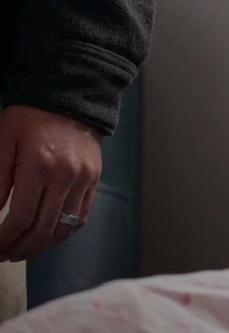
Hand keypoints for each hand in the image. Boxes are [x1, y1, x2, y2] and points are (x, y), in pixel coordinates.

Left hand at [0, 105, 101, 260]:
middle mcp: (65, 176)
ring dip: (42, 246)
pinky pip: (81, 216)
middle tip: (4, 255)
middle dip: (20, 248)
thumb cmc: (30, 120)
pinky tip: (48, 236)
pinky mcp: (94, 179)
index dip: (3, 240)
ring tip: (24, 251)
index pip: (19, 218)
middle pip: (42, 228)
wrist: (69, 99)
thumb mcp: (3, 144)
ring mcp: (84, 179)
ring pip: (64, 228)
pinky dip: (63, 232)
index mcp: (38, 166)